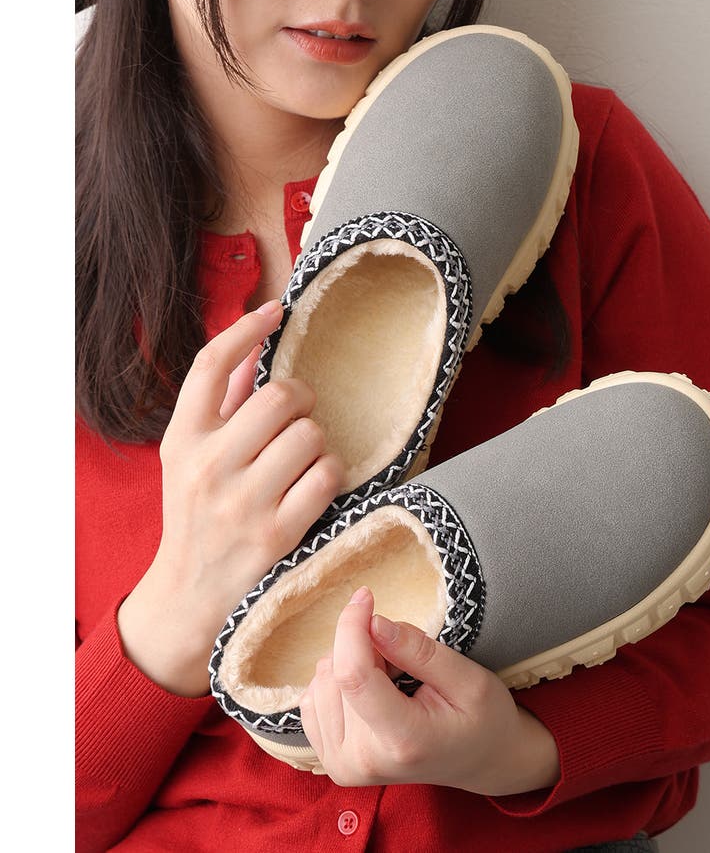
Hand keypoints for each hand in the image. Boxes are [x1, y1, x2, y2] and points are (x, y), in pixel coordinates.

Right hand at [118, 300, 344, 696]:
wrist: (190, 595)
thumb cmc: (196, 516)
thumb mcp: (189, 459)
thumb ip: (221, 406)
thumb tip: (255, 350)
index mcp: (181, 439)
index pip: (211, 365)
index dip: (247, 328)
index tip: (275, 311)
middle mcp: (207, 465)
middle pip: (279, 396)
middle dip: (302, 399)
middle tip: (300, 414)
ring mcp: (242, 501)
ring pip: (309, 433)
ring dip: (318, 439)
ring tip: (305, 456)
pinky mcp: (277, 532)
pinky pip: (327, 475)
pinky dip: (331, 473)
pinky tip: (318, 481)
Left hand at [299, 586, 560, 795]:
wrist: (480, 762)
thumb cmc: (483, 718)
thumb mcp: (469, 678)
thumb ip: (418, 650)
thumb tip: (373, 622)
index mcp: (401, 740)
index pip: (353, 675)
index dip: (353, 626)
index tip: (367, 596)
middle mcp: (362, 760)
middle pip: (336, 673)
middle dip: (364, 644)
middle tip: (403, 656)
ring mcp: (342, 765)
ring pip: (322, 680)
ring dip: (353, 661)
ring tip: (392, 676)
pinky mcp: (330, 760)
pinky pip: (314, 696)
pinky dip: (339, 679)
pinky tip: (370, 687)